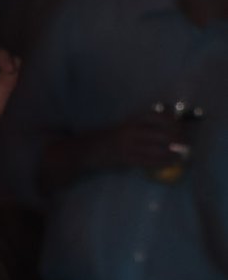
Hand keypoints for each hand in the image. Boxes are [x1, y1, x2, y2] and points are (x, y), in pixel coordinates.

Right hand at [66, 114, 194, 186]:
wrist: (93, 148)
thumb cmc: (117, 136)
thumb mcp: (132, 124)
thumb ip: (149, 124)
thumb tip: (174, 127)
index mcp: (135, 119)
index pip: (160, 117)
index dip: (174, 123)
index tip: (182, 128)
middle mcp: (133, 130)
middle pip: (162, 134)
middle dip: (178, 140)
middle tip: (185, 145)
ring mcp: (129, 145)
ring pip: (158, 149)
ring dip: (173, 154)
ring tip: (182, 156)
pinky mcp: (127, 159)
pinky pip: (150, 161)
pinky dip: (163, 162)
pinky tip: (170, 163)